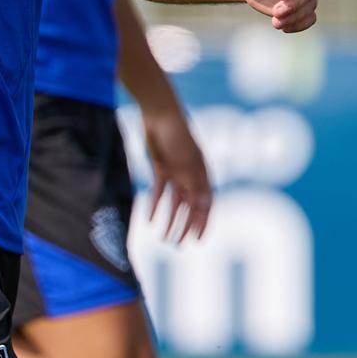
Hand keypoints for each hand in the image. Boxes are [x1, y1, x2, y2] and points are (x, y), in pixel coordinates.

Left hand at [144, 106, 212, 242]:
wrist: (159, 113)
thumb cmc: (178, 136)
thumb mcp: (188, 162)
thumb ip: (195, 184)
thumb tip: (206, 206)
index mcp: (203, 174)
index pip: (206, 204)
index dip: (203, 223)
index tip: (197, 240)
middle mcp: (191, 175)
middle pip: (190, 207)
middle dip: (185, 226)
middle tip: (178, 244)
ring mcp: (176, 172)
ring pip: (175, 202)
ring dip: (171, 220)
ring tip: (164, 237)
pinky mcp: (161, 168)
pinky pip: (160, 191)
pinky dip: (156, 205)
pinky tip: (150, 219)